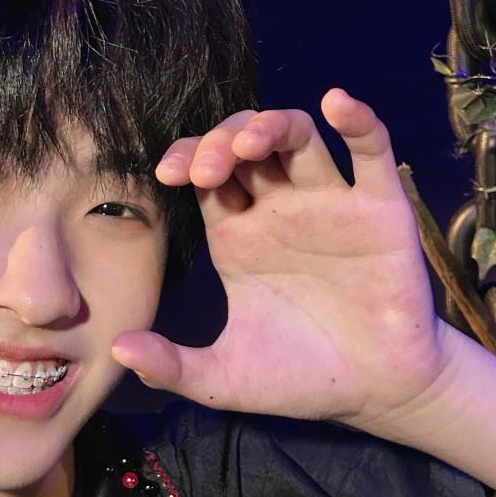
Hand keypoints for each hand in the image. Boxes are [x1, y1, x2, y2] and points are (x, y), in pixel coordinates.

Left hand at [112, 88, 449, 432]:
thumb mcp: (222, 378)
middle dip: (219, 142)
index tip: (166, 174)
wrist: (372, 393)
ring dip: (270, 126)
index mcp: (237, 237)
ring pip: (298, 138)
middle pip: (244, 144)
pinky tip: (337, 103)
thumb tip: (115, 349)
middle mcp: (279, 211)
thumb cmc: (296, 379)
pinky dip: (359, 121)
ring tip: (248, 144)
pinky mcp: (380, 211)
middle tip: (204, 170)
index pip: (206, 175)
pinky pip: (372, 153)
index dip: (186, 160)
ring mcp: (329, 206)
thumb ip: (169, 365)